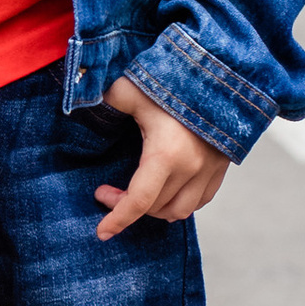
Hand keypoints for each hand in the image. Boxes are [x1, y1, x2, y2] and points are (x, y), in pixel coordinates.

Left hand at [94, 76, 228, 239]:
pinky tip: (164, 192)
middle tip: (107, 191)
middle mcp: (191, 168)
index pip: (139, 201)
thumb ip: (105, 100)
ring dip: (155, 209)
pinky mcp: (222, 166)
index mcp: (166, 154)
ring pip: (180, 210)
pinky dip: (179, 203)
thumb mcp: (131, 89)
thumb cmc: (175, 78)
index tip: (102, 231)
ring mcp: (210, 170)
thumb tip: (79, 104)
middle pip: (156, 208)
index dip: (118, 219)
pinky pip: (200, 200)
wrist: (225, 74)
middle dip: (127, 206)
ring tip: (135, 194)